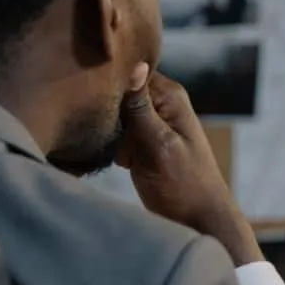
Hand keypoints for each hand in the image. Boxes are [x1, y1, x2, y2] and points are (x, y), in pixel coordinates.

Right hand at [117, 66, 262, 265]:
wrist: (198, 220)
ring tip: (110, 146)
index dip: (109, 75)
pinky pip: (118, 132)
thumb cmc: (183, 185)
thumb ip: (141, 107)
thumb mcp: (157, 145)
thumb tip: (135, 64)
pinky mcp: (143, 143)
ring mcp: (152, 123)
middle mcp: (161, 103)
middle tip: (99, 126)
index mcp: (169, 95)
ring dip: (106, 127)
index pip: (132, 67)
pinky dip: (111, 143)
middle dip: (105, 105)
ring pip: (115, 112)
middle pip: (120, 89)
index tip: (86, 87)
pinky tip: (113, 157)